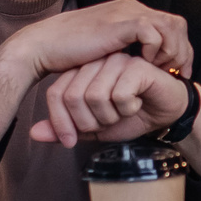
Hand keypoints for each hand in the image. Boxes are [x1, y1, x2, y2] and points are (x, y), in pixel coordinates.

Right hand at [12, 0, 190, 81]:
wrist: (42, 46)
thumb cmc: (70, 53)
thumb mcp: (105, 49)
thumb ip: (124, 50)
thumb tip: (141, 64)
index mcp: (130, 12)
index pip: (172, 24)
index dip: (182, 49)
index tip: (180, 72)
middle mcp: (131, 7)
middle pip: (177, 24)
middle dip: (183, 51)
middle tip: (178, 74)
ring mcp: (125, 13)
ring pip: (170, 26)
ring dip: (171, 51)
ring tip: (160, 71)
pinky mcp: (117, 24)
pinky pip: (152, 32)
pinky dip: (154, 49)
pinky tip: (144, 64)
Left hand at [28, 51, 190, 146]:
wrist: (166, 115)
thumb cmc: (132, 116)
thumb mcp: (93, 129)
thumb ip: (65, 130)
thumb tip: (34, 134)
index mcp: (82, 73)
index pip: (56, 94)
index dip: (61, 122)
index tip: (72, 139)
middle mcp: (96, 62)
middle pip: (73, 96)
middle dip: (91, 122)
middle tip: (108, 120)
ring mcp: (116, 61)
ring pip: (94, 96)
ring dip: (111, 115)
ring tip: (125, 110)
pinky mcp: (136, 65)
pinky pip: (118, 94)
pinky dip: (128, 108)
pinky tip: (139, 101)